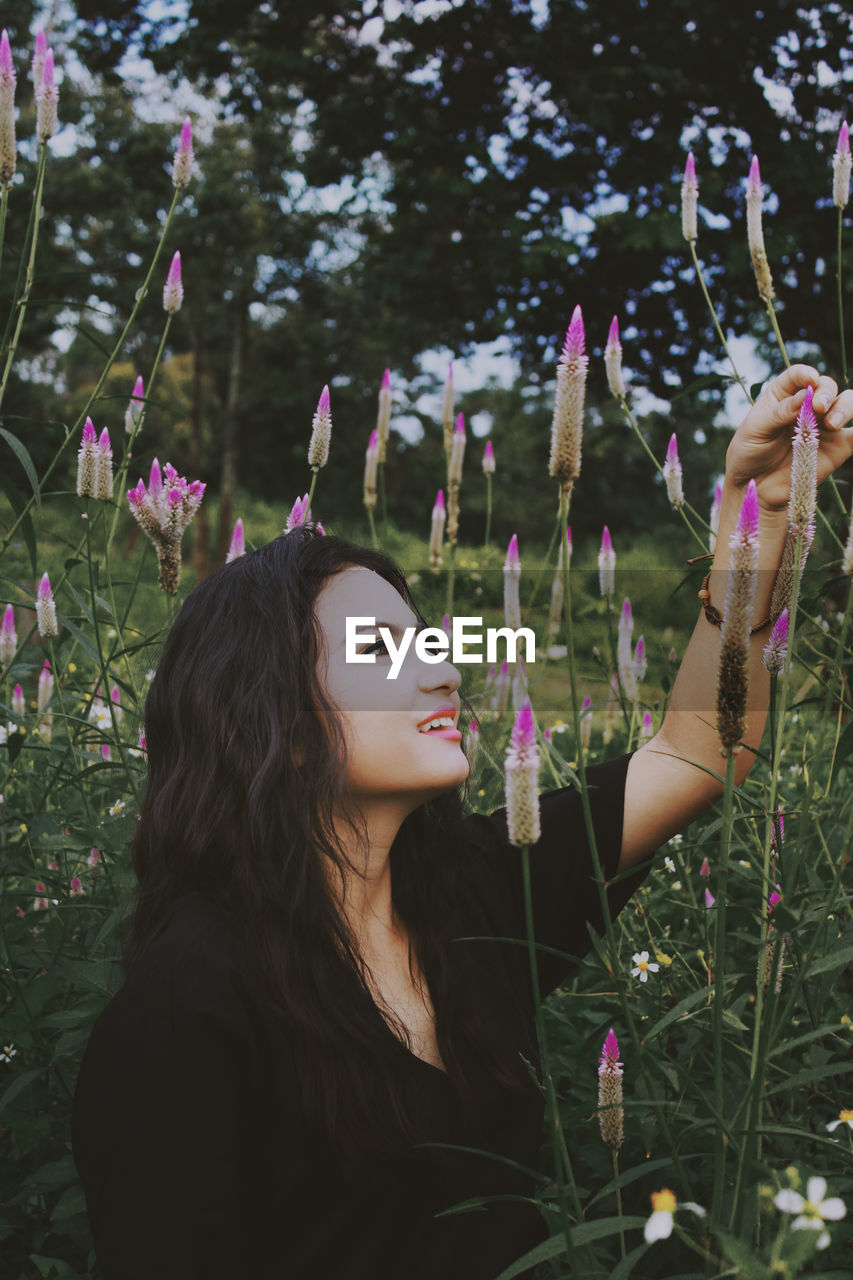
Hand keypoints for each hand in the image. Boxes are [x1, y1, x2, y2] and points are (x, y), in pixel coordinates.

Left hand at [725, 365, 852, 513]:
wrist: (757, 487)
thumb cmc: (749, 453)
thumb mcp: (755, 430)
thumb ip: (780, 412)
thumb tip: (805, 395)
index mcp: (783, 395)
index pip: (798, 376)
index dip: (806, 374)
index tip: (810, 381)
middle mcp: (807, 406)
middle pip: (827, 386)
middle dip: (826, 392)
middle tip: (819, 407)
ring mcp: (824, 425)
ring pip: (847, 403)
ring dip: (845, 407)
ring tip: (831, 423)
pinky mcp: (838, 446)